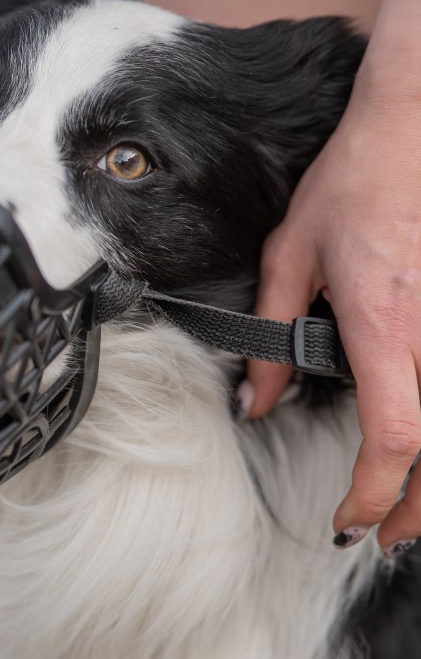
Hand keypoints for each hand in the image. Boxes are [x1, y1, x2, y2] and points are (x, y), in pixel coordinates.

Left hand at [246, 69, 420, 552]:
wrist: (413, 126)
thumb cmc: (356, 183)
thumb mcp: (292, 254)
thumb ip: (270, 336)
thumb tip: (254, 401)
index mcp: (387, 326)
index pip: (396, 438)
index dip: (375, 494)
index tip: (350, 520)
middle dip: (418, 509)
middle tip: (385, 532)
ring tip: (412, 510)